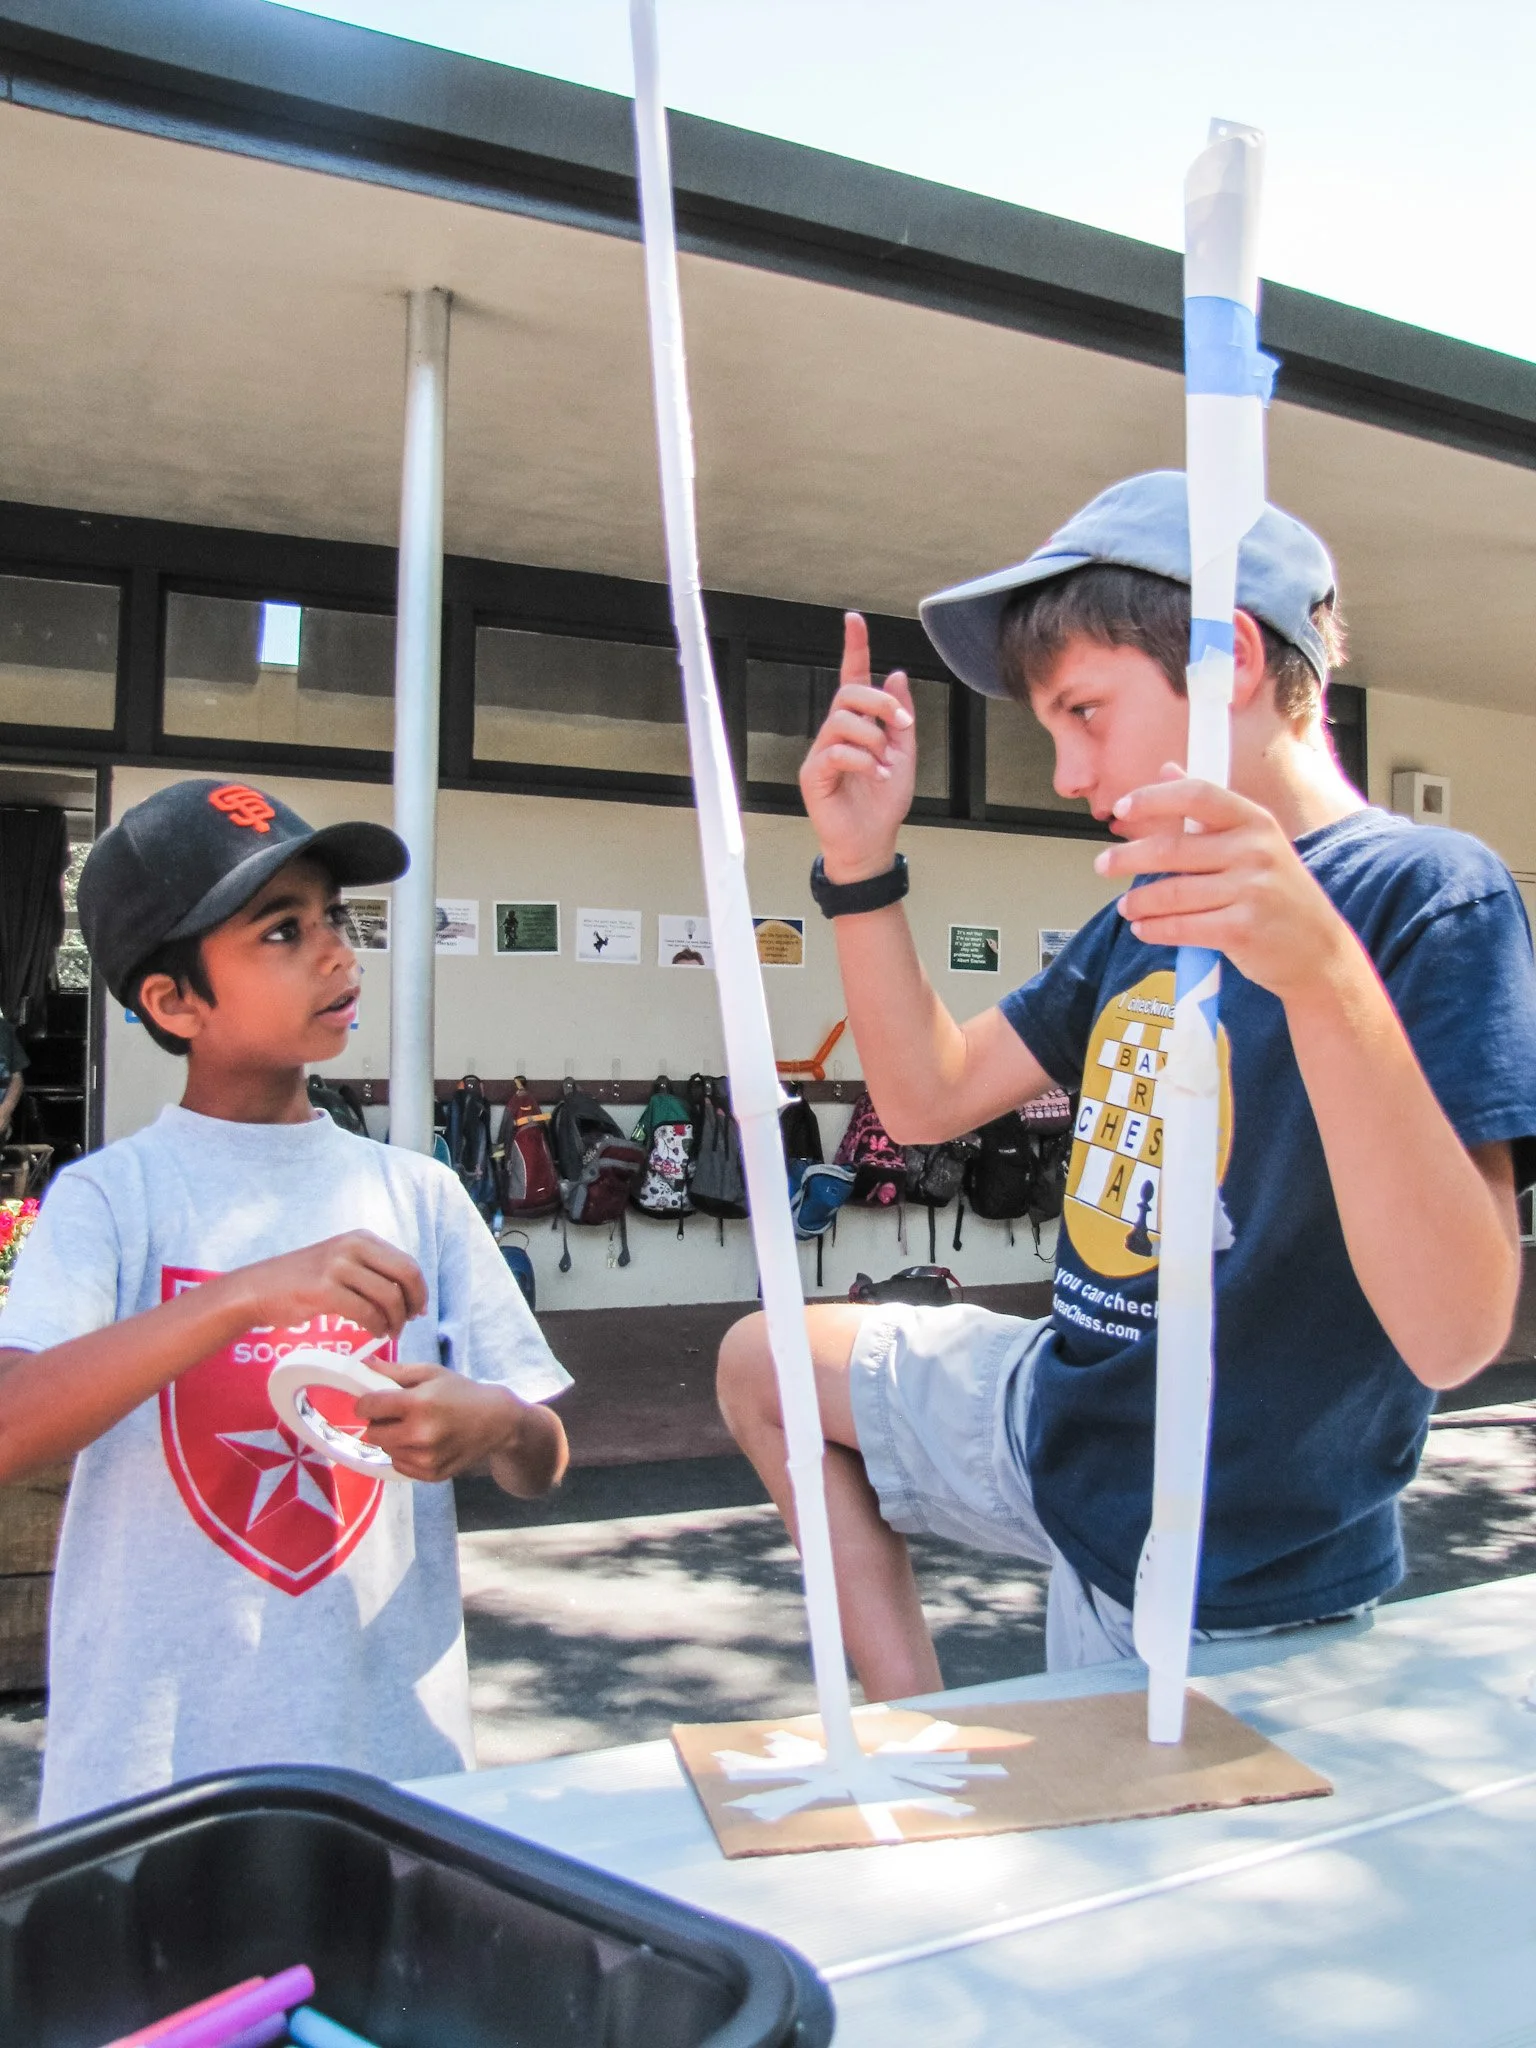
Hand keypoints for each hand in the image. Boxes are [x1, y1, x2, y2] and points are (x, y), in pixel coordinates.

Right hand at [234, 1232, 427, 1343]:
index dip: (418, 1289)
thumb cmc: (302, 1280)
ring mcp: (338, 1267)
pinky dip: (376, 1327)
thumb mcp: (340, 1261)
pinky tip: (373, 1333)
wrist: (259, 1288)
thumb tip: (407, 1292)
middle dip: (412, 1304)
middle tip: (408, 1323)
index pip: (407, 1263)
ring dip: (395, 1321)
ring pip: (388, 1297)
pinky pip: (366, 1313)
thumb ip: (371, 1269)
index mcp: (361, 1239)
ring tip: (388, 1332)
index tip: (417, 1308)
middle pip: (405, 1275)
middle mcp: (353, 1247)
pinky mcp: (325, 1290)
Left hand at [352, 1362, 524, 1482]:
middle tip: (396, 1415)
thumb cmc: (460, 1392)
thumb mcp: (430, 1373)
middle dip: (378, 1422)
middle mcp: (420, 1434)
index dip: (365, 1402)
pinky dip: (404, 1454)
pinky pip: (400, 1466)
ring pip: (386, 1450)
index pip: (368, 1407)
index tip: (372, 1401)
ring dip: (392, 1439)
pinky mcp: (431, 1475)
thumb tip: (361, 1366)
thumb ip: (394, 1371)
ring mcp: (426, 1458)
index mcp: (418, 1403)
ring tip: (413, 1428)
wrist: (496, 1421)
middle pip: (372, 1433)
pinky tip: (422, 1443)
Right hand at [798, 612, 916, 882]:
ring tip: (886, 762)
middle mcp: (836, 733)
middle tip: (902, 726)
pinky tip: (877, 774)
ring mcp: (822, 753)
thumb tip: (896, 675)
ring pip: (842, 720)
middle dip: (879, 703)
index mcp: (859, 724)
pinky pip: (836, 752)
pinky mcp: (813, 775)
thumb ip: (900, 716)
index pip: (853, 677)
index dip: (854, 647)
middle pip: (848, 693)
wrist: (873, 841)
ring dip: (873, 737)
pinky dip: (863, 760)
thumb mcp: (905, 753)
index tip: (853, 620)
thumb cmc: (884, 801)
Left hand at [1095, 765, 1353, 1000]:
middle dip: (1128, 858)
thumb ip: (1209, 810)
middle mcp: (1255, 851)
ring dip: (1140, 901)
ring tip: (1126, 906)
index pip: (1198, 796)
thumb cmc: (1278, 894)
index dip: (1155, 798)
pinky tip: (1143, 929)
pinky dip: (1156, 929)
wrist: (1319, 951)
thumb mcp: (1255, 843)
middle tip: (1103, 865)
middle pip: (1174, 849)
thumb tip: (1167, 769)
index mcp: (1256, 821)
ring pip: (1173, 892)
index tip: (1123, 807)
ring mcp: (1251, 891)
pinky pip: (1183, 927)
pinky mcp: (1242, 930)